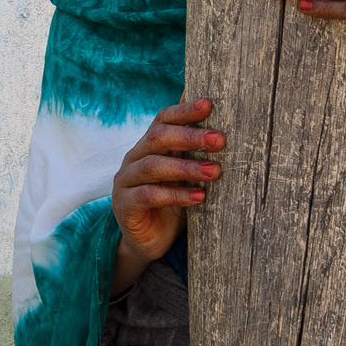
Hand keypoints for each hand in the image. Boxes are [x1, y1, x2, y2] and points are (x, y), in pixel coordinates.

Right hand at [110, 97, 223, 293]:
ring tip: (215, 171)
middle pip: (158, 137)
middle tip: (219, 140)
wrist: (149, 241)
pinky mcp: (124, 205)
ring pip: (154, 166)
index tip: (209, 104)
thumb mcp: (186, 174)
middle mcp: (135, 157)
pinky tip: (199, 197)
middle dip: (190, 136)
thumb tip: (221, 121)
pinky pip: (149, 195)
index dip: (184, 110)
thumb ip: (195, 151)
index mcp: (149, 145)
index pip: (163, 118)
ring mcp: (126, 180)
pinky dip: (176, 195)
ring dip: (187, 167)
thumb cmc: (172, 201)